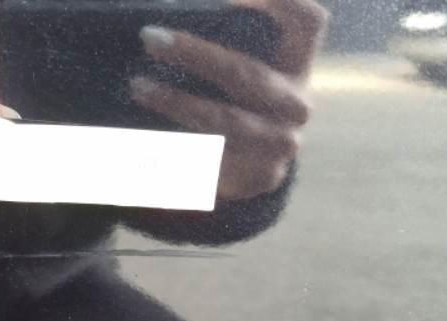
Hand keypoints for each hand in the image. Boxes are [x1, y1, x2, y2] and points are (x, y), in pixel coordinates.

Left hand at [130, 0, 328, 201]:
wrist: (258, 168)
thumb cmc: (244, 104)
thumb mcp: (250, 73)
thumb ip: (227, 48)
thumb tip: (162, 28)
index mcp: (298, 67)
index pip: (307, 23)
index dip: (278, 3)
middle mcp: (296, 106)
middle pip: (247, 74)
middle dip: (194, 54)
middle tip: (150, 38)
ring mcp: (278, 145)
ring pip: (223, 120)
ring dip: (176, 102)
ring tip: (139, 87)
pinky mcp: (254, 177)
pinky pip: (206, 158)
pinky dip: (171, 144)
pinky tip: (139, 136)